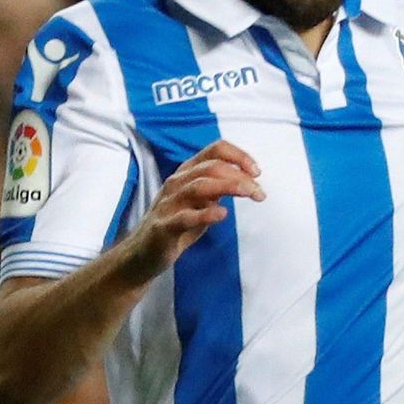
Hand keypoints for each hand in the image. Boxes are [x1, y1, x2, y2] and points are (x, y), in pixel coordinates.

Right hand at [126, 139, 263, 279]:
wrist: (144, 253)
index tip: (257, 172)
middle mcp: (177, 183)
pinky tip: (222, 215)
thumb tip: (247, 180)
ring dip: (228, 187)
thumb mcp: (201, 202)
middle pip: (211, 167)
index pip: (215, 150)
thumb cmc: (176, 225)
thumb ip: (220, 188)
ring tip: (249, 194)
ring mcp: (169, 204)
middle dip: (240, 176)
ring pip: (199, 186)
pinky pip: (185, 217)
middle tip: (260, 192)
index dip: (238, 156)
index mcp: (187, 172)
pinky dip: (205, 214)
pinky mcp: (164, 227)